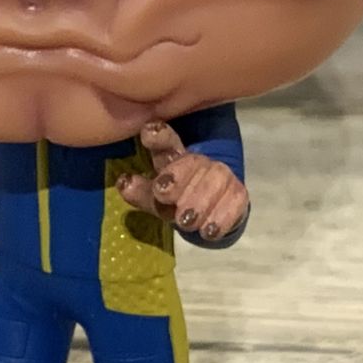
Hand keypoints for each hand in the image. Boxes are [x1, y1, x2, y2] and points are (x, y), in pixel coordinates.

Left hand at [115, 119, 249, 243]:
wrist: (210, 216)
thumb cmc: (177, 200)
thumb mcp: (155, 198)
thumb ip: (140, 192)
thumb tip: (124, 182)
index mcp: (174, 156)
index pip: (167, 140)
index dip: (158, 136)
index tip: (148, 132)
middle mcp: (200, 162)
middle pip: (193, 161)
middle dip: (178, 177)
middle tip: (163, 194)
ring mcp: (222, 176)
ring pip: (216, 178)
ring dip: (199, 200)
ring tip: (185, 221)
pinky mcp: (239, 193)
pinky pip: (235, 200)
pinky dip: (221, 217)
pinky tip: (208, 231)